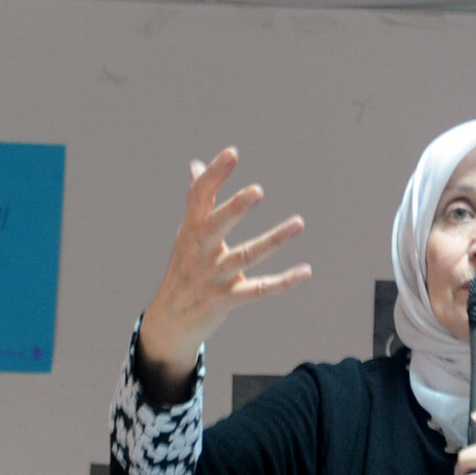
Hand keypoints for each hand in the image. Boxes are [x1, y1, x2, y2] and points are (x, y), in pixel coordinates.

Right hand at [138, 148, 310, 401]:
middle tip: (257, 191)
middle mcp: (199, 252)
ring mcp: (212, 278)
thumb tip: (196, 165)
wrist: (170, 321)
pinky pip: (258, 291)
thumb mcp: (186, 234)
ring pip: (244, 258)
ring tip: (299, 222)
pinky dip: (283, 282)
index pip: (198, 198)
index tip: (232, 153)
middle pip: (215, 227)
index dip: (214, 175)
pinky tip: (305, 270)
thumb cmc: (184, 269)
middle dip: (234, 209)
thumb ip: (197, 200)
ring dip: (273, 240)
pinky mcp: (226, 301)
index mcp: (190, 231)